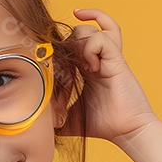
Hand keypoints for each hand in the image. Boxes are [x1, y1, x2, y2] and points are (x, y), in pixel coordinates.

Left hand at [56, 8, 157, 142]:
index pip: (74, 42)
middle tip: (62, 61)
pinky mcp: (116, 61)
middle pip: (80, 31)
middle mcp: (97, 60)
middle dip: (66, 40)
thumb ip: (54, 117)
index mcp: (86, 69)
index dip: (60, 42)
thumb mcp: (69, 119)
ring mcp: (107, 59)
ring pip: (89, 30)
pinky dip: (90, 48)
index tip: (47, 48)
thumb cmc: (102, 124)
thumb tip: (34, 127)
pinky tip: (90, 67)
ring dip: (78, 42)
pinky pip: (100, 39)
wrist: (127, 131)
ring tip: (80, 65)